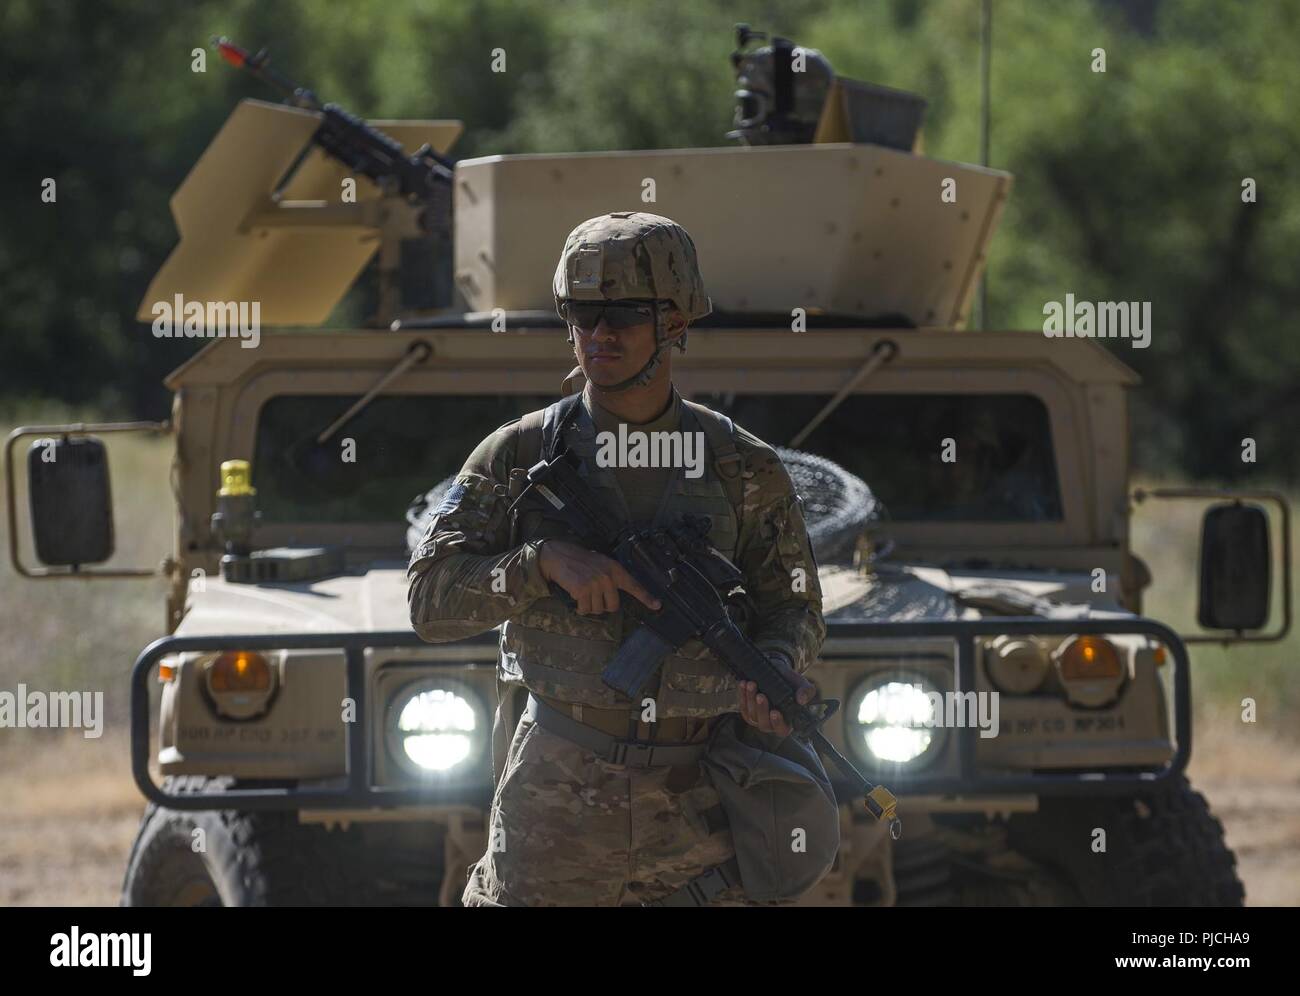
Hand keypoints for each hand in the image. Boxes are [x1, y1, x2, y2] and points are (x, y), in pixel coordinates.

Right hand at [538, 539, 661, 614]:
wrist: (560, 556)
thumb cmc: (580, 561)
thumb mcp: (601, 564)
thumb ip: (611, 577)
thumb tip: (614, 598)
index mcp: (615, 569)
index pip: (634, 585)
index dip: (646, 597)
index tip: (657, 605)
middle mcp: (608, 577)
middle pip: (613, 606)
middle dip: (603, 605)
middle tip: (593, 595)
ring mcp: (596, 583)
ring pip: (598, 609)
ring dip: (589, 606)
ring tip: (583, 592)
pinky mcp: (582, 590)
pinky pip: (585, 610)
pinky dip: (580, 608)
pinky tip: (576, 597)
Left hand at [738, 661, 816, 736]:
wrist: (777, 672)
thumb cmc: (790, 682)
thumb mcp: (802, 684)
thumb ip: (806, 691)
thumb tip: (802, 700)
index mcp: (787, 721)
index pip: (782, 729)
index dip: (778, 723)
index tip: (774, 712)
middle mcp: (771, 723)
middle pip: (764, 724)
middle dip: (761, 709)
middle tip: (761, 695)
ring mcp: (758, 718)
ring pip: (752, 715)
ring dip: (750, 700)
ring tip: (752, 685)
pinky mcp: (748, 711)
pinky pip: (743, 707)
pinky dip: (742, 696)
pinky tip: (744, 685)